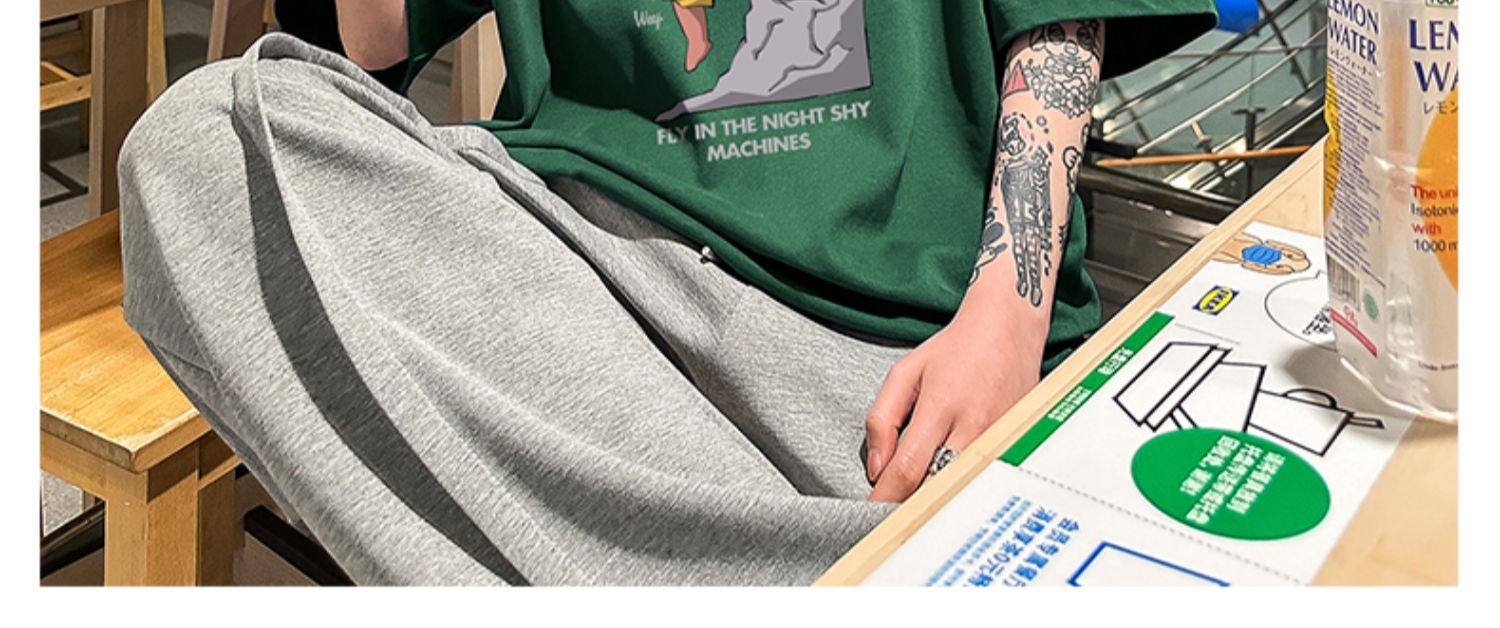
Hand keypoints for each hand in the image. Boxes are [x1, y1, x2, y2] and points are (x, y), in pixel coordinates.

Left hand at [865, 307, 1042, 501]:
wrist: (1008, 327)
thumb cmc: (954, 350)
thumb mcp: (905, 373)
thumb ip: (882, 420)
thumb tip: (876, 469)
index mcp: (941, 405)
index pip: (909, 467)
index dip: (887, 497)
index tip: (871, 514)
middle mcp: (974, 425)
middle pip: (938, 485)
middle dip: (911, 506)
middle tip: (890, 519)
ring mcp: (1000, 436)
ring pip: (963, 487)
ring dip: (938, 501)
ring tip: (917, 508)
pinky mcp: (1017, 441)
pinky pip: (984, 477)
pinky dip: (964, 487)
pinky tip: (950, 491)